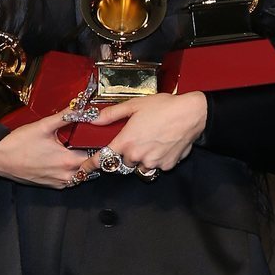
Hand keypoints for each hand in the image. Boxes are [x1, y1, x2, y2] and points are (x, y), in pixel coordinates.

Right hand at [0, 112, 101, 188]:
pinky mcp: (52, 186)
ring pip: (81, 176)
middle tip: (93, 144)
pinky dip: (72, 172)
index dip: (100, 147)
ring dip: (83, 165)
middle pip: (90, 168)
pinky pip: (70, 181)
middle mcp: (66, 176)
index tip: (102, 139)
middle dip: (93, 156)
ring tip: (81, 151)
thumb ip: (65, 116)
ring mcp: (59, 183)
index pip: (95, 156)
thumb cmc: (19, 142)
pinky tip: (67, 160)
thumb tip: (81, 108)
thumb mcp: (43, 126)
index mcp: (68, 161)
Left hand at [90, 90, 207, 173]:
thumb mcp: (134, 105)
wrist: (191, 114)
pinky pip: (156, 167)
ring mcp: (152, 162)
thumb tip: (94, 118)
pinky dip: (156, 159)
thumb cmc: (163, 106)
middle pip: (123, 162)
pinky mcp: (166, 166)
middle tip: (136, 139)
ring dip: (141, 159)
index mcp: (126, 142)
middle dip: (126, 154)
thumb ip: (112, 114)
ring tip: (150, 141)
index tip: (84, 169)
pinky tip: (162, 145)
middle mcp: (137, 156)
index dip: (91, 165)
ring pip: (139, 166)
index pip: (103, 159)